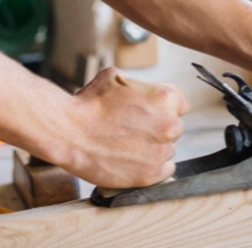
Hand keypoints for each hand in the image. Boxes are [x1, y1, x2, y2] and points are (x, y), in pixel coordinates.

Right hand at [53, 68, 190, 188]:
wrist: (70, 132)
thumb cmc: (90, 103)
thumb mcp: (117, 77)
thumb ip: (141, 85)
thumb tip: (145, 92)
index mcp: (165, 97)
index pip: (181, 104)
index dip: (163, 107)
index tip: (150, 112)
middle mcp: (169, 124)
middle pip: (174, 127)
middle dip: (158, 126)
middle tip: (133, 127)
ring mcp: (161, 151)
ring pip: (167, 149)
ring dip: (153, 147)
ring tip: (126, 143)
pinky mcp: (151, 174)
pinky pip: (165, 170)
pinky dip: (152, 166)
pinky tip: (132, 158)